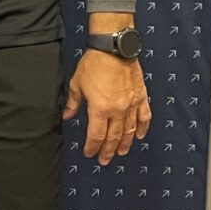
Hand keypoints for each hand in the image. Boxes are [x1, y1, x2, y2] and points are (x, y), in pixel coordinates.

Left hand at [64, 51, 150, 165]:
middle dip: (108, 150)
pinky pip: (144, 117)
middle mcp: (118, 110)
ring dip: (125, 143)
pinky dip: (142, 128)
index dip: (92, 147)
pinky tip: (140, 136)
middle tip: (104, 160)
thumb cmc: (94, 65)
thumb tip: (66, 116)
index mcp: (99, 109)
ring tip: (120, 153)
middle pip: (113, 137)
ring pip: (130, 131)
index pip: (96, 135)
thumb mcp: (77, 84)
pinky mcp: (141, 97)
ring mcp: (132, 105)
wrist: (114, 49)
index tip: (89, 153)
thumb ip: (73, 103)